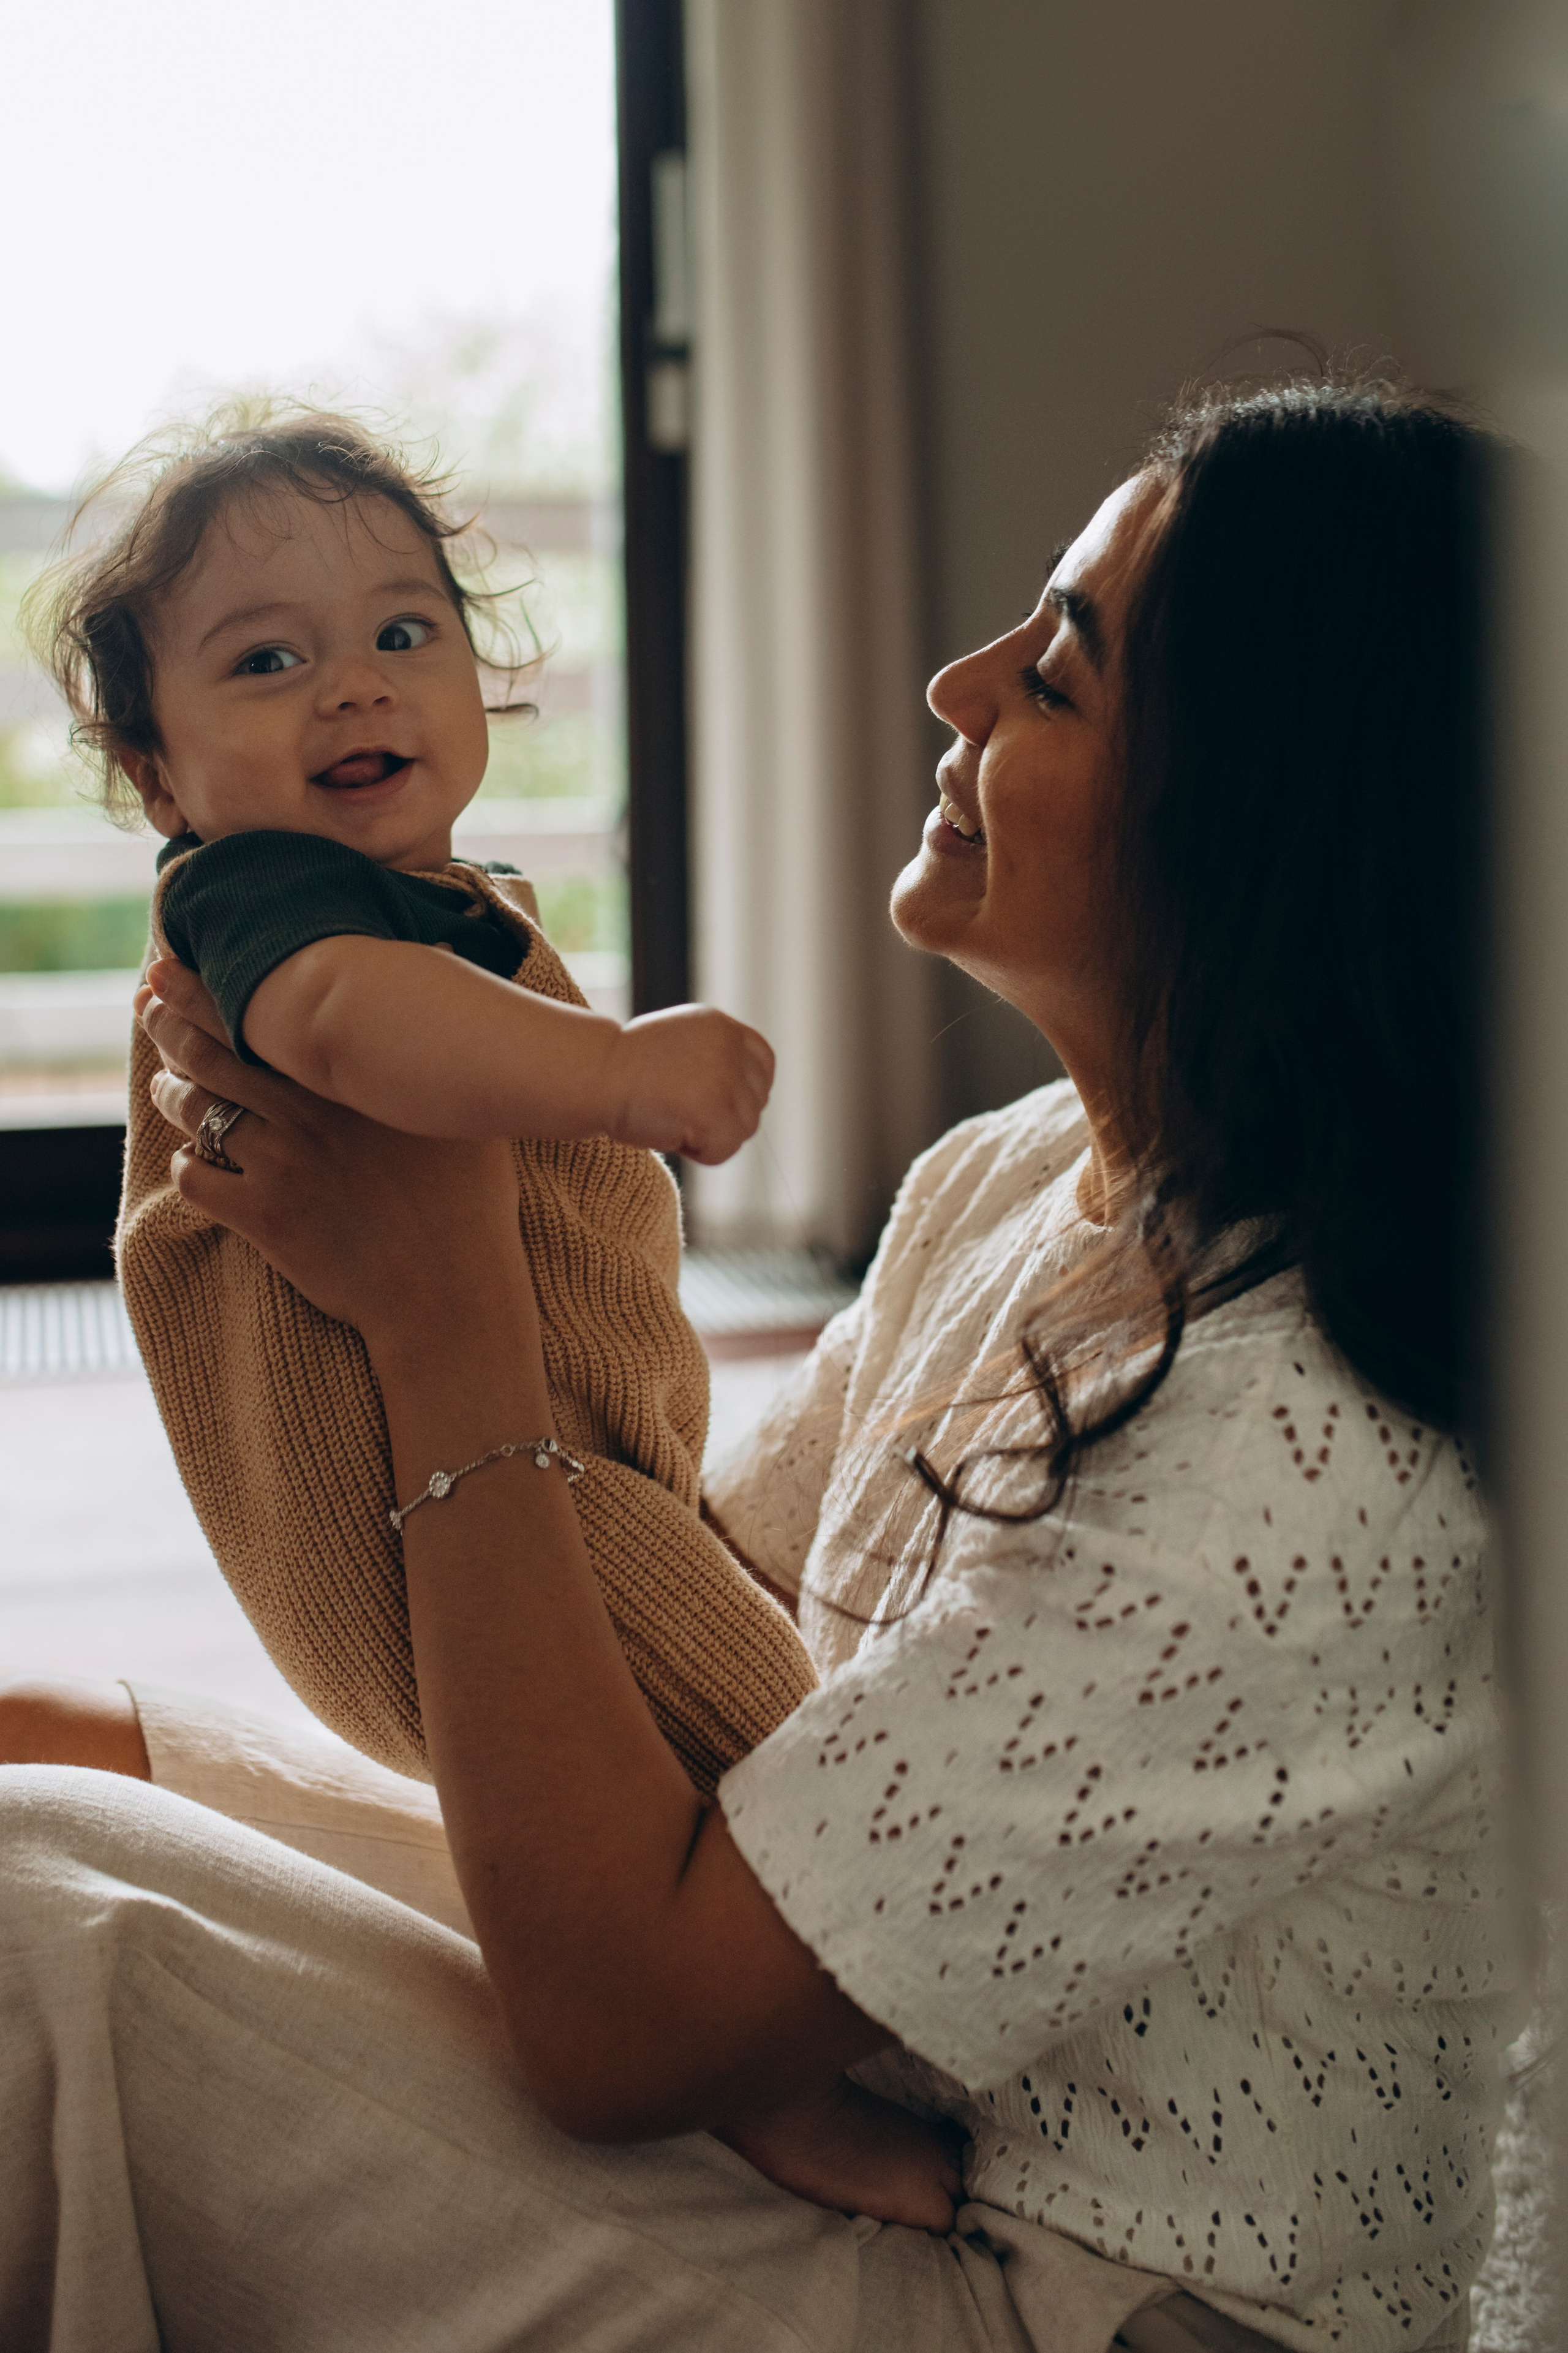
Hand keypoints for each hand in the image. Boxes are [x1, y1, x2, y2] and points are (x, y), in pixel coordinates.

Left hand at [137, 959, 529, 1357]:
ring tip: (167, 1085)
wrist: (450, 1291)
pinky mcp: (262, 1217)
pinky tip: (196, 1162)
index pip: (260, 1013)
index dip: (204, 986)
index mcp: (350, 1079)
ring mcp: (281, 1164)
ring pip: (194, 1110)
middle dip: (167, 1022)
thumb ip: (440, 1031)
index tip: (170, 968)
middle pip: (211, 1051)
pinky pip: (194, 1178)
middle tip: (148, 1005)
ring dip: (171, 1091)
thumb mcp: (466, 1107)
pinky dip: (187, 1165)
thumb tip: (446, 947)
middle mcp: (308, 1112)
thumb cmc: (471, 1200)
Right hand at [607, 1006, 773, 1164]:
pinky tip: (668, 1132)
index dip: (746, 1089)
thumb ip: (712, 1058)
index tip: (717, 1101)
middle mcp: (729, 1048)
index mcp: (721, 1027)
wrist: (592, 1075)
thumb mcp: (677, 1045)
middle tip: (681, 1113)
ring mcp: (726, 1080)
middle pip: (756, 1101)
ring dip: (709, 1135)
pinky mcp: (716, 1112)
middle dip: (726, 1117)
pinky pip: (724, 1150)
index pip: (763, 1062)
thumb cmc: (621, 1068)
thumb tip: (742, 1092)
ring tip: (669, 1118)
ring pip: (744, 1129)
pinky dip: (699, 1153)